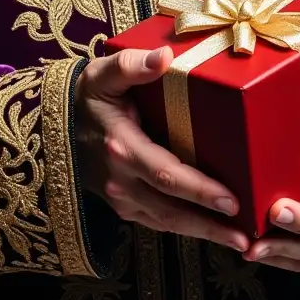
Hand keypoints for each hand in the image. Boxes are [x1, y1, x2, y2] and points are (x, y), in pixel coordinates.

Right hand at [73, 46, 249, 248]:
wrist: (52, 123)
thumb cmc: (86, 95)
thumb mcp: (103, 73)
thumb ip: (131, 64)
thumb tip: (164, 56)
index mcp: (122, 147)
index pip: (167, 174)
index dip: (199, 190)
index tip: (231, 200)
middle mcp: (120, 179)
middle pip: (170, 210)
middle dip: (210, 225)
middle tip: (246, 237)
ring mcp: (119, 197)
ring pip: (165, 222)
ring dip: (201, 234)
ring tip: (238, 243)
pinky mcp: (121, 204)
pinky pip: (155, 221)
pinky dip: (183, 229)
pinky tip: (208, 231)